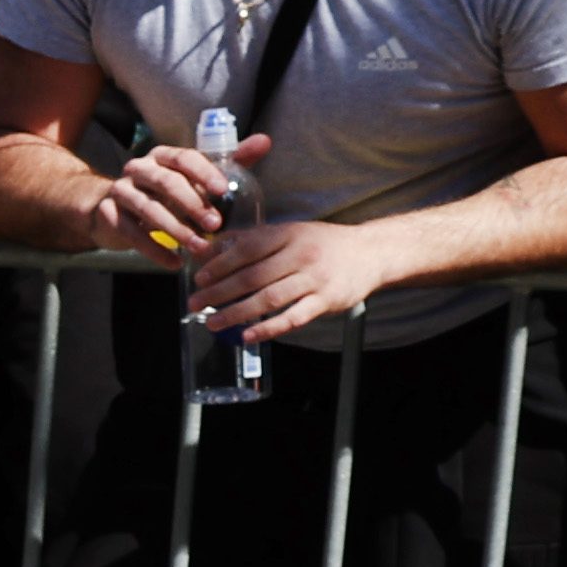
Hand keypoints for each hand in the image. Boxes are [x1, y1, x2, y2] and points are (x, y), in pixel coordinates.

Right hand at [80, 135, 247, 257]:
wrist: (113, 208)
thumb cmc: (166, 192)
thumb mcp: (195, 176)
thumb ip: (230, 160)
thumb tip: (264, 141)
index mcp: (162, 156)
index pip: (183, 157)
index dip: (202, 172)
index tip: (222, 190)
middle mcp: (138, 169)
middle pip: (165, 182)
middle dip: (192, 204)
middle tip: (216, 225)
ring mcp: (120, 191)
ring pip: (147, 209)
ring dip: (176, 230)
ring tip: (199, 247)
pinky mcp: (108, 215)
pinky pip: (130, 233)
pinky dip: (154, 250)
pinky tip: (175, 262)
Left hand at [187, 210, 390, 343]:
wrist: (371, 252)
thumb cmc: (322, 243)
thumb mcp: (290, 231)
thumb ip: (252, 239)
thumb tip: (211, 246)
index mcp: (288, 235)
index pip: (246, 250)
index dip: (220, 265)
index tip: (198, 278)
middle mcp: (301, 256)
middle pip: (252, 277)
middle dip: (219, 292)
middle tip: (195, 303)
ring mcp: (315, 280)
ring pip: (269, 299)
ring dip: (236, 313)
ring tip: (212, 322)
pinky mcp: (327, 301)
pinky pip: (293, 318)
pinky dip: (268, 328)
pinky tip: (247, 336)